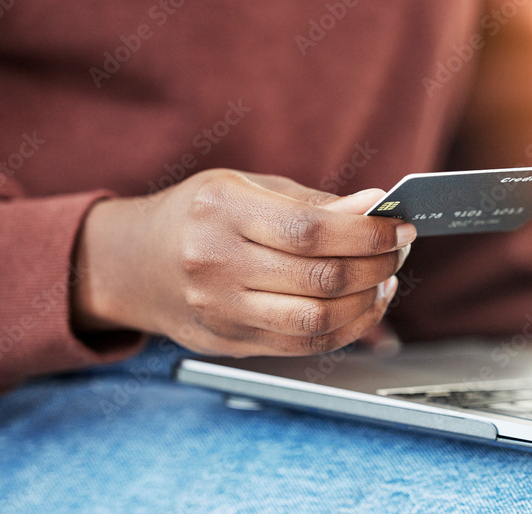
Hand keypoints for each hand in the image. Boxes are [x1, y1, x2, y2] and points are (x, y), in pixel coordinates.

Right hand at [72, 169, 414, 356]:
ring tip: (384, 280)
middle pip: (320, 278)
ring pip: (315, 319)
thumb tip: (373, 206)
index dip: (368, 233)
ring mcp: (219, 310)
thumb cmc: (198, 215)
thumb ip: (311, 202)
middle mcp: (215, 263)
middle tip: (398, 251)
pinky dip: (346, 329)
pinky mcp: (228, 342)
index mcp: (222, 211)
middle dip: (376, 265)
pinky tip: (363, 306)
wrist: (130, 263)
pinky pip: (302, 345)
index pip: (312, 230)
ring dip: (367, 302)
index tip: (401, 228)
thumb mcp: (247, 187)